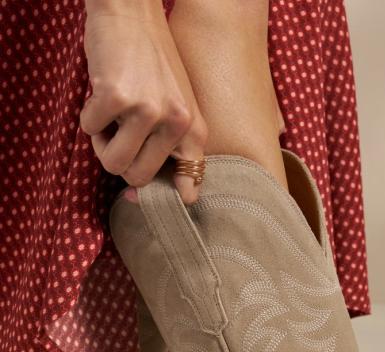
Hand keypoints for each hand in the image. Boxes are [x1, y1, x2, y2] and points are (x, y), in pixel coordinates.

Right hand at [81, 0, 207, 203]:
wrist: (132, 10)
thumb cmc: (150, 62)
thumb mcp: (176, 106)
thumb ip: (168, 147)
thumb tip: (138, 194)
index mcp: (195, 130)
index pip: (190, 184)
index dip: (164, 195)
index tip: (146, 198)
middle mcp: (177, 124)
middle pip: (139, 177)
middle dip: (120, 160)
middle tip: (119, 133)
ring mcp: (148, 111)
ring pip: (113, 162)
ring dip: (101, 142)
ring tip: (111, 114)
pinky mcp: (117, 98)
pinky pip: (89, 130)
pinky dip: (88, 114)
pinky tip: (101, 92)